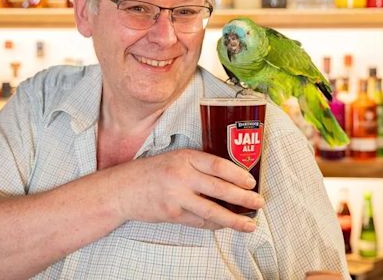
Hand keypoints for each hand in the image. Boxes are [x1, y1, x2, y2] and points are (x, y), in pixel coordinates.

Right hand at [105, 149, 263, 231]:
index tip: (251, 181)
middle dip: (243, 198)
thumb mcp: (175, 159)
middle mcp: (181, 175)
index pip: (217, 164)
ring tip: (249, 224)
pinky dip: (215, 224)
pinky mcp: (172, 214)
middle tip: (259, 202)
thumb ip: (198, 165)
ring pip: (212, 210)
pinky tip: (226, 225)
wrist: (123, 189)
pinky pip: (199, 222)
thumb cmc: (152, 172)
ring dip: (234, 219)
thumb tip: (229, 177)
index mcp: (184, 157)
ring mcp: (176, 196)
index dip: (238, 174)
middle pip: (219, 188)